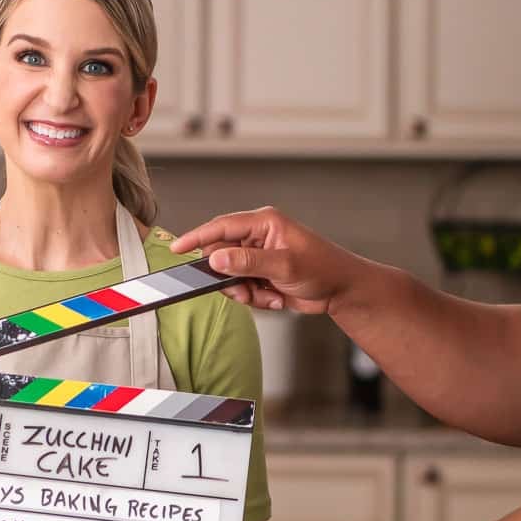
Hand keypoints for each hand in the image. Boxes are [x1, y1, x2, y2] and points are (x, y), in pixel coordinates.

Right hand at [170, 208, 359, 314]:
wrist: (342, 291)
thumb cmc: (323, 268)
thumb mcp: (285, 265)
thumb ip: (248, 262)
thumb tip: (216, 258)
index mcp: (263, 222)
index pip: (221, 226)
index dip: (197, 237)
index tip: (178, 248)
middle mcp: (257, 237)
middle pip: (222, 256)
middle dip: (231, 278)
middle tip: (245, 291)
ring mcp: (258, 256)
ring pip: (230, 277)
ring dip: (246, 292)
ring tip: (269, 295)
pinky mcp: (261, 274)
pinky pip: (242, 288)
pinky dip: (256, 298)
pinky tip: (276, 298)